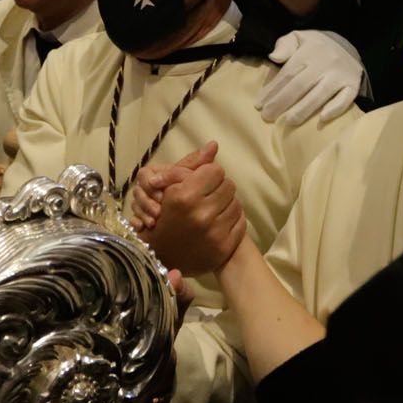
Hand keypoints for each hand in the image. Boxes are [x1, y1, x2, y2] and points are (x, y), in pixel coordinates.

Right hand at [130, 142, 245, 277]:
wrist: (161, 257)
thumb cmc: (163, 217)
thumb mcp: (170, 188)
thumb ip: (191, 165)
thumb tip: (214, 145)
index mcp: (185, 197)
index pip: (215, 170)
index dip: (208, 174)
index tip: (201, 182)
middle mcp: (201, 215)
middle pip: (229, 185)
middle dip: (218, 188)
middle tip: (208, 196)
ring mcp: (215, 233)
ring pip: (236, 203)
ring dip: (226, 204)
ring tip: (214, 209)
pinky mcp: (224, 247)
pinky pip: (241, 222)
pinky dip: (232, 220)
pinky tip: (220, 222)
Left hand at [257, 29, 363, 124]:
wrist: (348, 46)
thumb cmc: (315, 47)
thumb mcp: (299, 38)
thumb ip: (284, 45)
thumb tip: (273, 57)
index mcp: (309, 51)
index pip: (288, 74)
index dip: (272, 90)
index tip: (259, 105)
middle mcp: (325, 63)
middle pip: (300, 86)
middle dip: (282, 102)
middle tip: (267, 117)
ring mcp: (340, 75)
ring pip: (320, 95)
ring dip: (303, 110)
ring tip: (287, 122)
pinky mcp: (353, 85)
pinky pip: (345, 99)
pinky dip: (335, 109)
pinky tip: (322, 119)